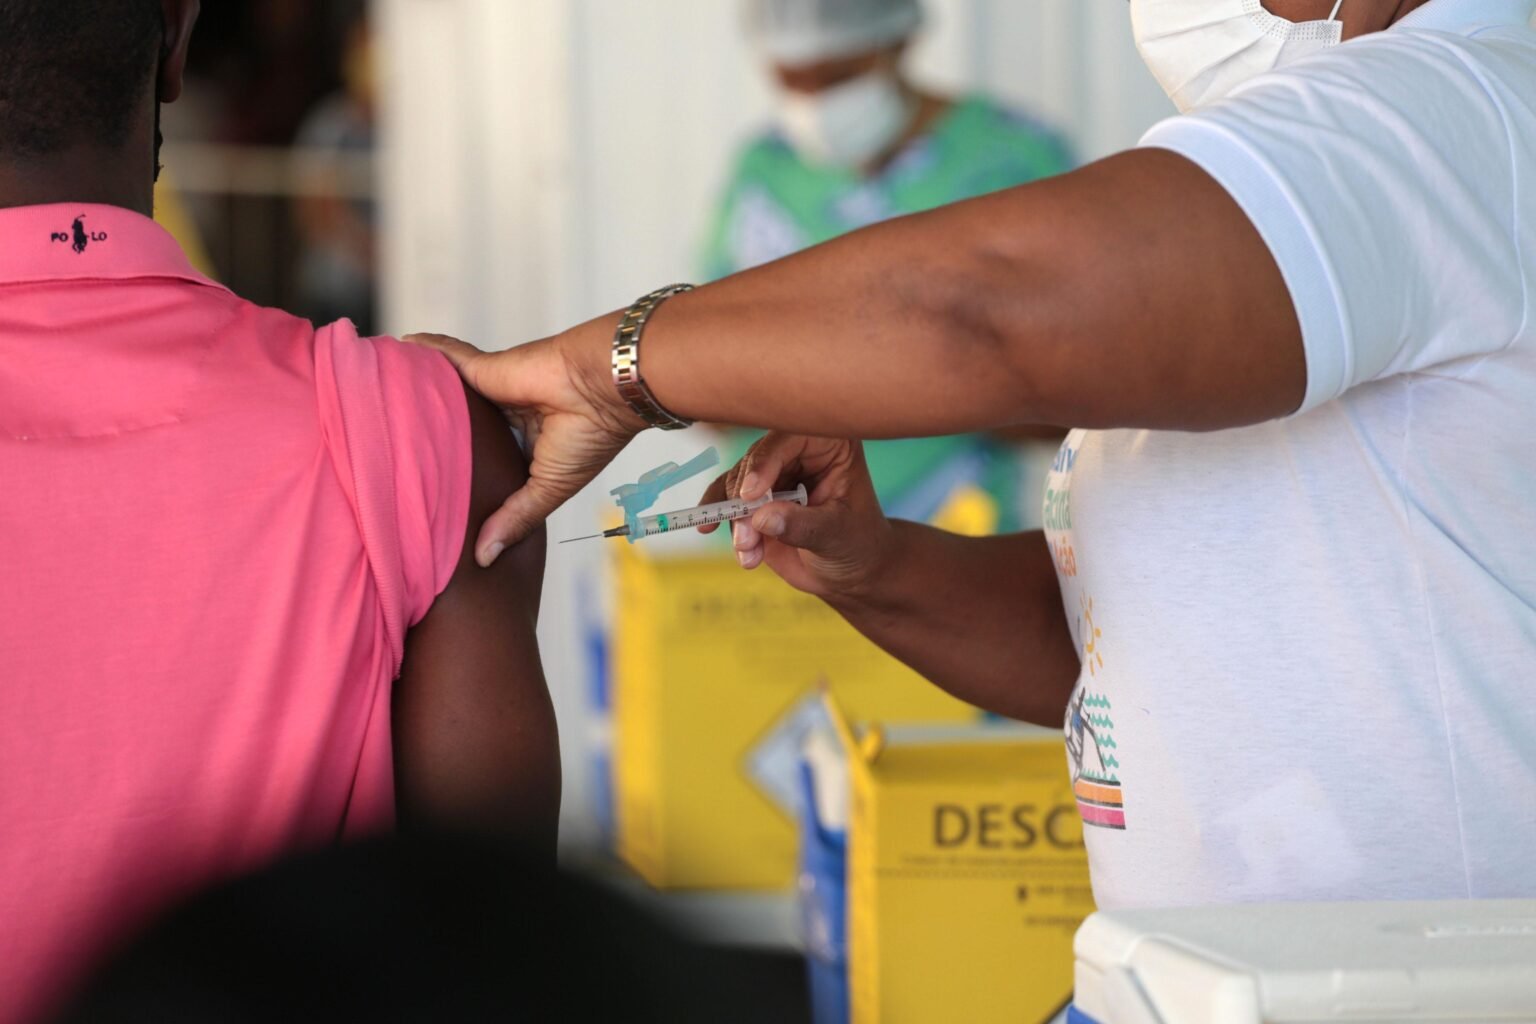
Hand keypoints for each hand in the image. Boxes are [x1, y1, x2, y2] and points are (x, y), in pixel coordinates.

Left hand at [408, 326, 641, 564]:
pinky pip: (449, 357)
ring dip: (423, 397)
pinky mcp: (484, 370)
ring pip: (450, 396)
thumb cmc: (589, 437)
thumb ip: (514, 518)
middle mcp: (508, 419)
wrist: (603, 389)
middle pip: (462, 430)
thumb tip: (483, 558)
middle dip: (434, 440)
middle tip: (393, 455)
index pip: (485, 463)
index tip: (431, 498)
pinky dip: (426, 351)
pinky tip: (399, 351)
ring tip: (383, 405)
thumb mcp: (549, 489)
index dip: (461, 478)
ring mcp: (494, 393)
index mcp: (526, 447)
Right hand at [698, 434, 894, 603]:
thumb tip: (761, 519)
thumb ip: (802, 526)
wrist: (850, 572)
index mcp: (829, 444)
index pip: (790, 439)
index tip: (750, 495)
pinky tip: (706, 528)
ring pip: (737, 482)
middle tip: (747, 539)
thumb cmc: (857, 545)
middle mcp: (798, 452)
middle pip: (756, 461)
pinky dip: (718, 518)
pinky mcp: (753, 498)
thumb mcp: (838, 536)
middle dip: (745, 502)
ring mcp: (773, 474)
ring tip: (748, 553)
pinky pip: (726, 499)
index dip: (765, 462)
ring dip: (734, 518)